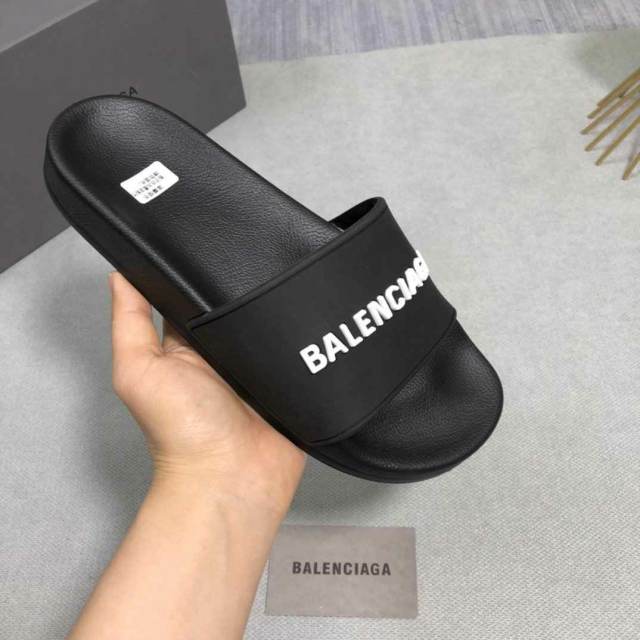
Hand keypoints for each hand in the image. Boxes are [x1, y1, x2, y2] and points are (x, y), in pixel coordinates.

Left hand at [109, 272, 304, 514]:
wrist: (232, 477)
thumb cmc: (181, 434)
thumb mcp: (140, 371)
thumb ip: (130, 324)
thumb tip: (120, 276)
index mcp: (185, 348)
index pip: (191, 297)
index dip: (196, 275)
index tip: (204, 247)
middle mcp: (221, 354)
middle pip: (233, 305)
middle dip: (241, 286)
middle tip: (251, 266)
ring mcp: (256, 366)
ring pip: (268, 321)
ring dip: (273, 308)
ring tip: (280, 288)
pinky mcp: (286, 378)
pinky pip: (296, 345)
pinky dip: (301, 333)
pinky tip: (304, 318)